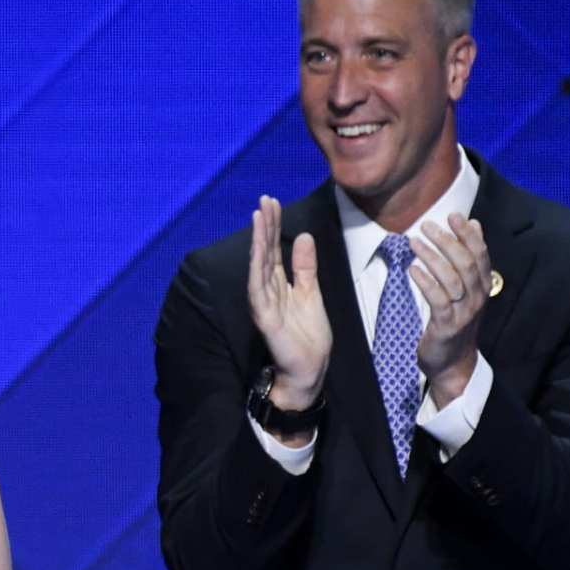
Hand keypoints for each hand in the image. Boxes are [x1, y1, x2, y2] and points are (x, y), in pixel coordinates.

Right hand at [246, 195, 330, 407]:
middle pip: (264, 252)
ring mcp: (264, 302)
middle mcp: (267, 290)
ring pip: (259, 265)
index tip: (273, 202)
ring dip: (258, 240)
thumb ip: (305, 267)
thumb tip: (304, 236)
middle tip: (265, 200)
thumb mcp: (311, 293)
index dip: (273, 226)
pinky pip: (258, 287)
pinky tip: (258, 248)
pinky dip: (257, 266)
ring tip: (259, 216)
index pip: (274, 249)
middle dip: (264, 226)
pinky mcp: (265, 316)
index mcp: (279, 284)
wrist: (309, 368)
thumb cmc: (308, 336)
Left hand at [408, 214, 487, 404]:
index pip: (480, 254)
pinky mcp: (446, 326)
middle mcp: (477, 298)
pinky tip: (412, 269)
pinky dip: (425, 282)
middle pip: (465, 263)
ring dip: (432, 257)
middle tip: (426, 225)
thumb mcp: (467, 289)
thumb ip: (469, 258)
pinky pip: (437, 299)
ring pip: (451, 278)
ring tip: (413, 242)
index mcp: (483, 286)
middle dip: (447, 241)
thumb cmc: (456, 321)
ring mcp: (463, 312)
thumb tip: (474, 225)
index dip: (467, 234)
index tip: (453, 215)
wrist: (453, 363)